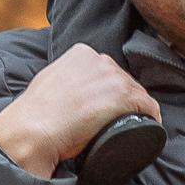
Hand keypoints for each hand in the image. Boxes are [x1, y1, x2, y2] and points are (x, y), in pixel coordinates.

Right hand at [0, 44, 161, 178]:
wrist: (32, 130)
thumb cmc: (35, 114)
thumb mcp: (48, 82)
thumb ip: (62, 79)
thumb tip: (67, 94)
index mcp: (81, 53)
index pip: (107, 71)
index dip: (111, 90)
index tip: (107, 106)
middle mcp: (100, 60)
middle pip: (124, 80)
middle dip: (124, 99)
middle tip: (117, 120)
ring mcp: (113, 77)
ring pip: (137, 93)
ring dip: (138, 109)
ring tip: (131, 126)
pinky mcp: (123, 97)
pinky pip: (148, 106)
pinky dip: (151, 117)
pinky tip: (150, 126)